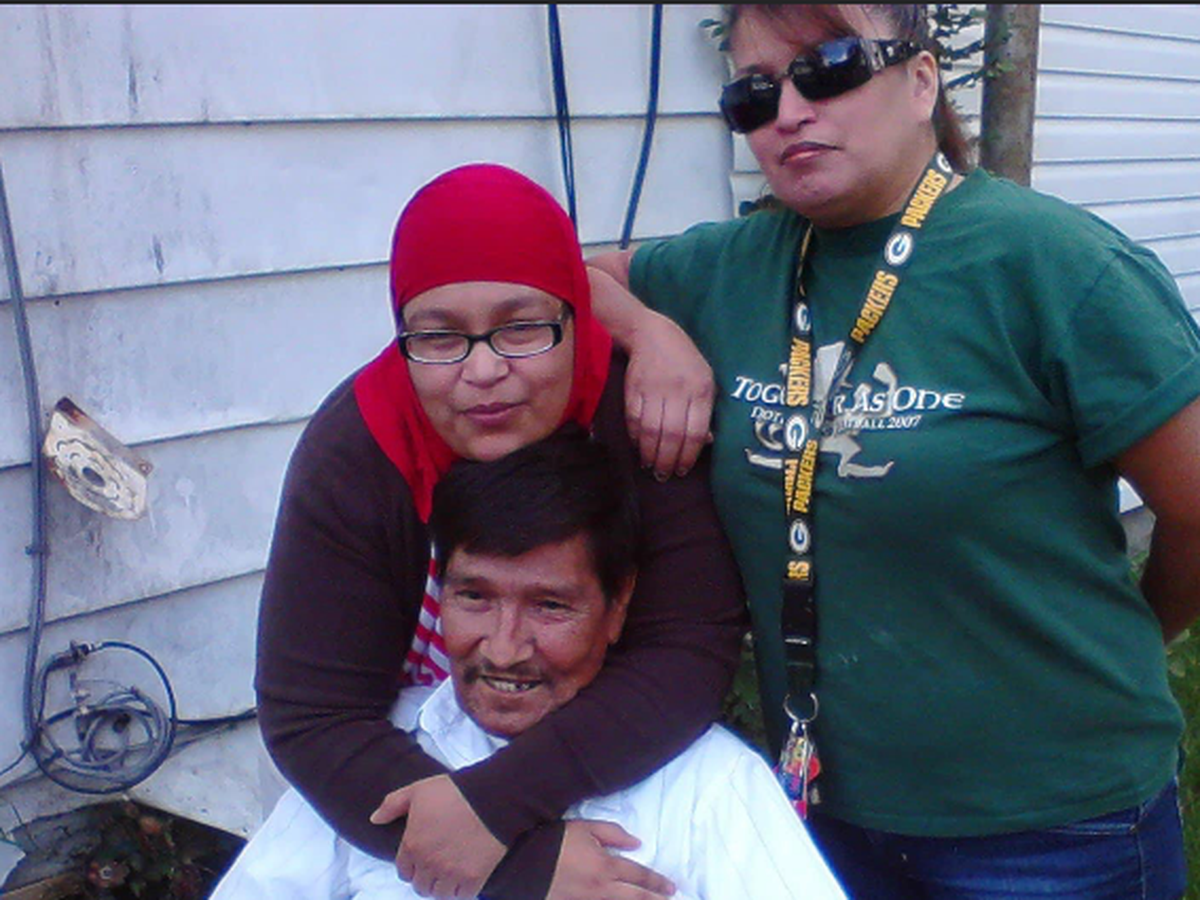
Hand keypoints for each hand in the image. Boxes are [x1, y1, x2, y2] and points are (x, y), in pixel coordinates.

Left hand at [370, 775, 505, 898]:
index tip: (422, 858)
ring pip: (439, 894)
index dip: (412, 866)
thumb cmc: (455, 792)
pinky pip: (461, 896)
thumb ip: (393, 804)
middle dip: (426, 877)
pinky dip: (461, 890)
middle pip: (420, 886)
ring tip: (451, 873)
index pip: (404, 871)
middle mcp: (428, 863)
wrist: (492, 798)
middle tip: (438, 865)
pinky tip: (465, 878)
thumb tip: (374, 819)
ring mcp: (450, 873)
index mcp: (412, 844)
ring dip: (443, 886)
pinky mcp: (472, 879)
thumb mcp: (418, 790)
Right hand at [547, 819, 674, 899]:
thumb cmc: (554, 841)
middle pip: (636, 898)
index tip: (670, 887)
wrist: (522, 863)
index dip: (657, 882)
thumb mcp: (584, 828)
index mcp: (605, 867)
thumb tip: (636, 843)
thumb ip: (613, 834)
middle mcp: (601, 890)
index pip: (639, 876)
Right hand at [625, 310, 713, 479]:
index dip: (688, 456)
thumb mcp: (704, 380)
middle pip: (673, 435)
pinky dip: (635, 438)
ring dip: (649, 454)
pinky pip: (634, 420)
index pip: (695, 432)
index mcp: (701, 389)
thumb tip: (706, 443)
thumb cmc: (684, 361)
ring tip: (650, 466)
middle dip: (667, 460)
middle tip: (664, 475)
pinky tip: (638, 447)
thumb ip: (705, 412)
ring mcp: (654, 389)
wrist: (651, 334)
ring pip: (652, 430)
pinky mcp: (633, 389)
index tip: (682, 470)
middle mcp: (678, 390)